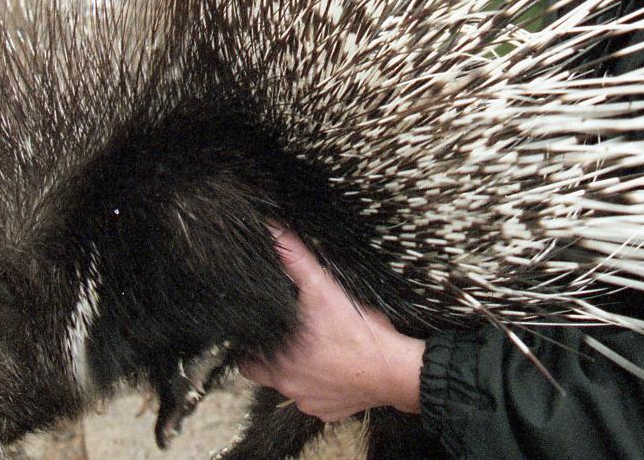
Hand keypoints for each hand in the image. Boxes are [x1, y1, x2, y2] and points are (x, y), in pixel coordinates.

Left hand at [239, 225, 424, 420]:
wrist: (396, 371)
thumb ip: (295, 261)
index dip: (251, 346)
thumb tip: (274, 232)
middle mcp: (289, 388)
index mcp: (279, 363)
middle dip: (275, 358)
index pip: (247, 360)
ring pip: (294, 388)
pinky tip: (337, 368)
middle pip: (268, 376)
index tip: (262, 333)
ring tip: (319, 350)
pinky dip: (325, 387)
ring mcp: (310, 403)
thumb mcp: (324, 290)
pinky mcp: (331, 412)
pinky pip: (319, 401)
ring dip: (302, 372)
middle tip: (290, 339)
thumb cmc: (359, 333)